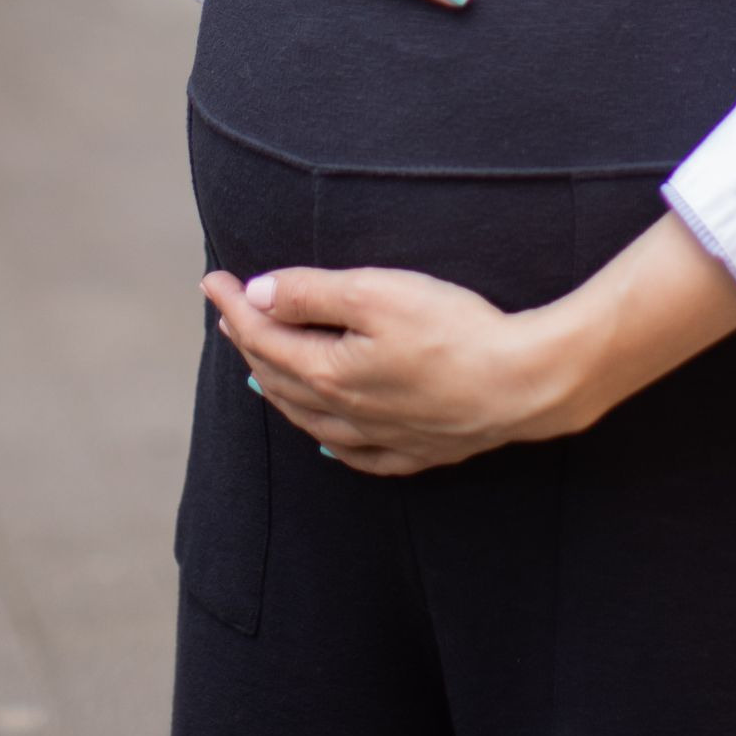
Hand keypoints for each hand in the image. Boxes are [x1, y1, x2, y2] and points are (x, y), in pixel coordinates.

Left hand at [208, 213, 735, 474]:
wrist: (523, 382)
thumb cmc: (453, 329)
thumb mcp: (376, 291)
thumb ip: (311, 293)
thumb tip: (255, 294)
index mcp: (330, 371)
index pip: (264, 337)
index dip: (233, 307)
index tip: (212, 280)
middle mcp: (346, 413)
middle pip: (281, 379)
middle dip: (249, 343)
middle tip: (230, 314)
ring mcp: (383, 436)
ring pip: (311, 419)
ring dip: (278, 391)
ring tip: (258, 372)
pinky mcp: (418, 450)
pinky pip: (358, 456)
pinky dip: (331, 444)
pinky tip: (327, 443)